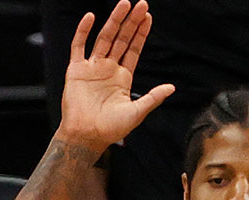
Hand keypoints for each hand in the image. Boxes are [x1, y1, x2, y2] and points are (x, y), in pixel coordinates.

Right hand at [56, 1, 174, 151]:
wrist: (86, 136)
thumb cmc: (110, 129)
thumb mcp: (137, 113)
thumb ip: (153, 98)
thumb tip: (172, 87)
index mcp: (123, 77)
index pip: (133, 49)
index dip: (141, 33)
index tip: (148, 17)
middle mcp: (108, 69)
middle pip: (121, 39)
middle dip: (131, 22)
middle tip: (141, 4)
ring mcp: (92, 68)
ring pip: (104, 38)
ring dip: (113, 21)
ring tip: (124, 4)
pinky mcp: (76, 70)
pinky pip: (79, 46)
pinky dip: (83, 31)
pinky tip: (91, 17)